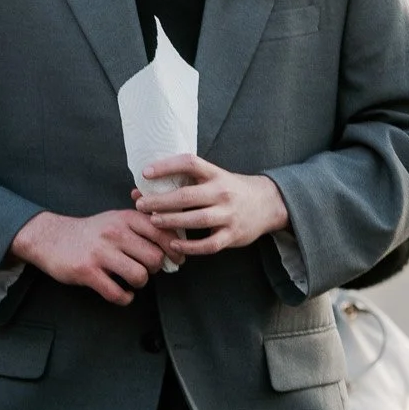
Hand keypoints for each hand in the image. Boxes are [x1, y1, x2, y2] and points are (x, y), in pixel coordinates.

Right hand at [11, 207, 172, 305]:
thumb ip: (142, 227)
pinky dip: (124, 298)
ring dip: (139, 283)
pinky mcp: (87, 272)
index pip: (162, 232)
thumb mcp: (116, 219)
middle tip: (147, 269)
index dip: (174, 249)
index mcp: (125, 218)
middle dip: (155, 269)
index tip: (176, 259)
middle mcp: (114, 233)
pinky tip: (122, 293)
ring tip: (132, 280)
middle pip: (155, 258)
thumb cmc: (90, 232)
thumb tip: (174, 243)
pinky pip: (117, 293)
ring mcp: (100, 253)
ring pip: (139, 276)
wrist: (50, 237)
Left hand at [132, 155, 289, 257]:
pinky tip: (173, 243)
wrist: (268, 204)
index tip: (145, 172)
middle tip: (140, 204)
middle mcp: (223, 192)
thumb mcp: (215, 177)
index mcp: (216, 174)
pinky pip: (208, 245)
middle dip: (160, 201)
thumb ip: (186, 181)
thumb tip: (141, 187)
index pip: (190, 163)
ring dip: (171, 221)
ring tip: (153, 221)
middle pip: (187, 196)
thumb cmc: (232, 189)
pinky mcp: (232, 235)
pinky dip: (189, 246)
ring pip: (196, 220)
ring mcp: (229, 215)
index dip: (166, 166)